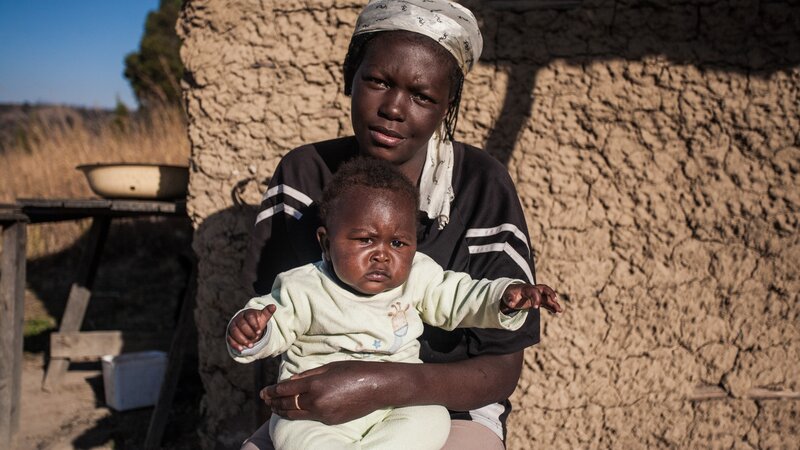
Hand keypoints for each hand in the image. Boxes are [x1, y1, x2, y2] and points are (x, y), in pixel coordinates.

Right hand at [226, 304, 275, 351]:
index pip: (249, 317)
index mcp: (247, 313)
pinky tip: (241, 350)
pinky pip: (230, 339)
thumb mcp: (263, 317)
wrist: (249, 327)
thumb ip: (267, 312)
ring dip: (242, 340)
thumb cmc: (256, 322)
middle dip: (249, 333)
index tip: (259, 331)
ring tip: (251, 346)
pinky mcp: (229, 334)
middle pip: (241, 325)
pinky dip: (235, 345)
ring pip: (235, 332)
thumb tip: (274, 306)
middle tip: (256, 338)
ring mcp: (233, 326)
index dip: (254, 324)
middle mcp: (238, 319)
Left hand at [260, 360, 395, 424]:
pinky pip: (310, 416)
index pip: (285, 390)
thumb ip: (308, 375)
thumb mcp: (329, 367)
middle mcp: (316, 401)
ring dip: (282, 410)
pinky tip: (294, 410)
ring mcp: (323, 413)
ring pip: (296, 414)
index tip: (263, 391)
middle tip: (265, 400)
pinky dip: (299, 413)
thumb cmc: (354, 370)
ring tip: (274, 407)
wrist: (377, 387)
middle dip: (274, 402)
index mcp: (315, 384)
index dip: (272, 391)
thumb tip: (290, 381)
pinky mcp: (330, 420)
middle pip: (287, 404)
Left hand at [502, 283, 562, 314]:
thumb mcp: (507, 297)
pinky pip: (547, 302)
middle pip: (544, 289)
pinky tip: (557, 312)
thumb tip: (511, 302)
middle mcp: (534, 290)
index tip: (535, 308)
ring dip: (554, 303)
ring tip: (560, 310)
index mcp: (526, 288)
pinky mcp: (539, 300)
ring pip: (547, 297)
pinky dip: (552, 306)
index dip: (536, 299)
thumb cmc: (510, 295)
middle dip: (550, 293)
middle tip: (555, 300)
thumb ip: (509, 299)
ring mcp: (537, 294)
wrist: (512, 293)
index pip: (534, 291)